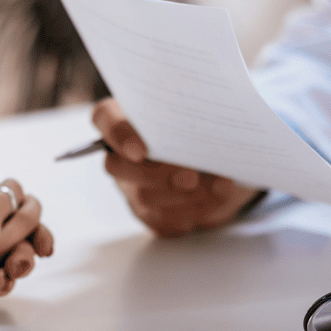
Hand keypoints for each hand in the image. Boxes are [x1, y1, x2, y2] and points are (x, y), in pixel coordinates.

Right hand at [92, 98, 263, 237]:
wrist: (224, 161)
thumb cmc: (207, 127)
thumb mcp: (204, 111)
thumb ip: (195, 111)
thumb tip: (205, 125)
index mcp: (126, 117)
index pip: (105, 117)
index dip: (118, 134)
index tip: (140, 151)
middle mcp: (121, 154)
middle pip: (117, 166)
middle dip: (157, 174)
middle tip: (190, 176)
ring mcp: (133, 188)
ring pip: (144, 198)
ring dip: (184, 194)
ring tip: (217, 185)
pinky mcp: (152, 215)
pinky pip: (165, 219)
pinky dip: (197, 208)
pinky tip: (218, 195)